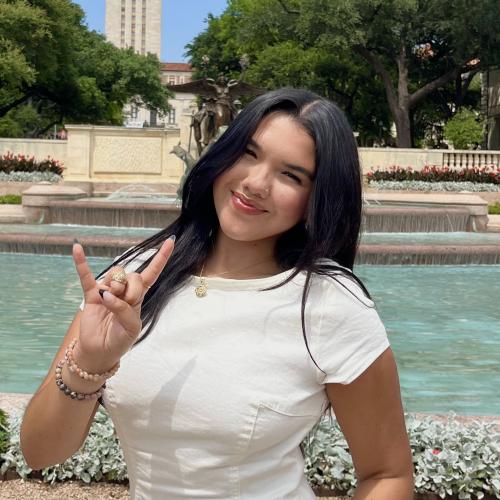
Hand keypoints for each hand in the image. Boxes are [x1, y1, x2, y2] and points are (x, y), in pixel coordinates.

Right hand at [71, 237, 174, 372]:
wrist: (100, 352)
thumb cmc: (120, 340)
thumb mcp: (131, 327)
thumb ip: (125, 310)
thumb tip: (108, 295)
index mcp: (138, 296)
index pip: (152, 273)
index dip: (161, 258)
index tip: (171, 241)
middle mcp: (124, 290)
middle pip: (132, 274)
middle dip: (130, 289)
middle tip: (124, 304)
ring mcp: (107, 290)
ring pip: (114, 275)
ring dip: (114, 287)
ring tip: (109, 302)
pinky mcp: (91, 295)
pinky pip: (86, 276)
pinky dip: (81, 263)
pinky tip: (77, 248)